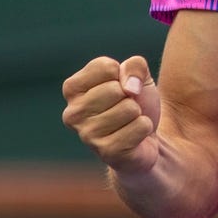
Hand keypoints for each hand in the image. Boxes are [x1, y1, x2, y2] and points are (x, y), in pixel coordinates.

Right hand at [61, 56, 160, 175]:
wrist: (146, 134)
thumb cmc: (134, 99)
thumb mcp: (137, 73)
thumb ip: (135, 65)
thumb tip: (129, 88)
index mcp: (72, 89)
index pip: (106, 68)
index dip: (123, 74)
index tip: (119, 86)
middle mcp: (72, 113)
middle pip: (116, 90)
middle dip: (130, 96)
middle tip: (125, 107)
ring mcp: (87, 135)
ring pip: (129, 109)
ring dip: (137, 113)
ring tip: (129, 121)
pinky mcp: (106, 152)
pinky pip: (140, 126)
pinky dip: (145, 127)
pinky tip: (135, 136)